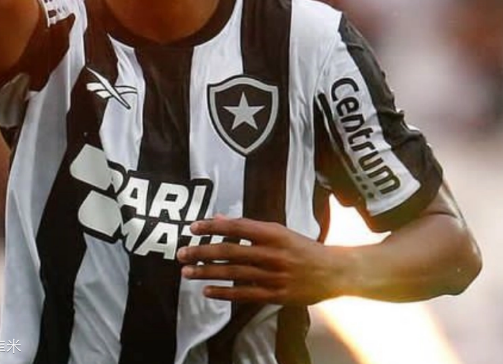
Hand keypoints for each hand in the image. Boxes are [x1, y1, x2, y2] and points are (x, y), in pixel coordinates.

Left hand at [176, 217, 344, 304]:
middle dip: (202, 252)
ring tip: (187, 272)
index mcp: (273, 232)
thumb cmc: (302, 247)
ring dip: (207, 273)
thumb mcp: (278, 231)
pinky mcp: (275, 295)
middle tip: (181, 253)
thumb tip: (218, 219)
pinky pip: (244, 294)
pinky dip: (224, 293)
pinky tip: (207, 291)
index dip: (212, 227)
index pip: (236, 227)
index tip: (193, 227)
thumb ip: (248, 227)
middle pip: (230, 251)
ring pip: (233, 273)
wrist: (333, 271)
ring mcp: (273, 276)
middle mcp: (271, 253)